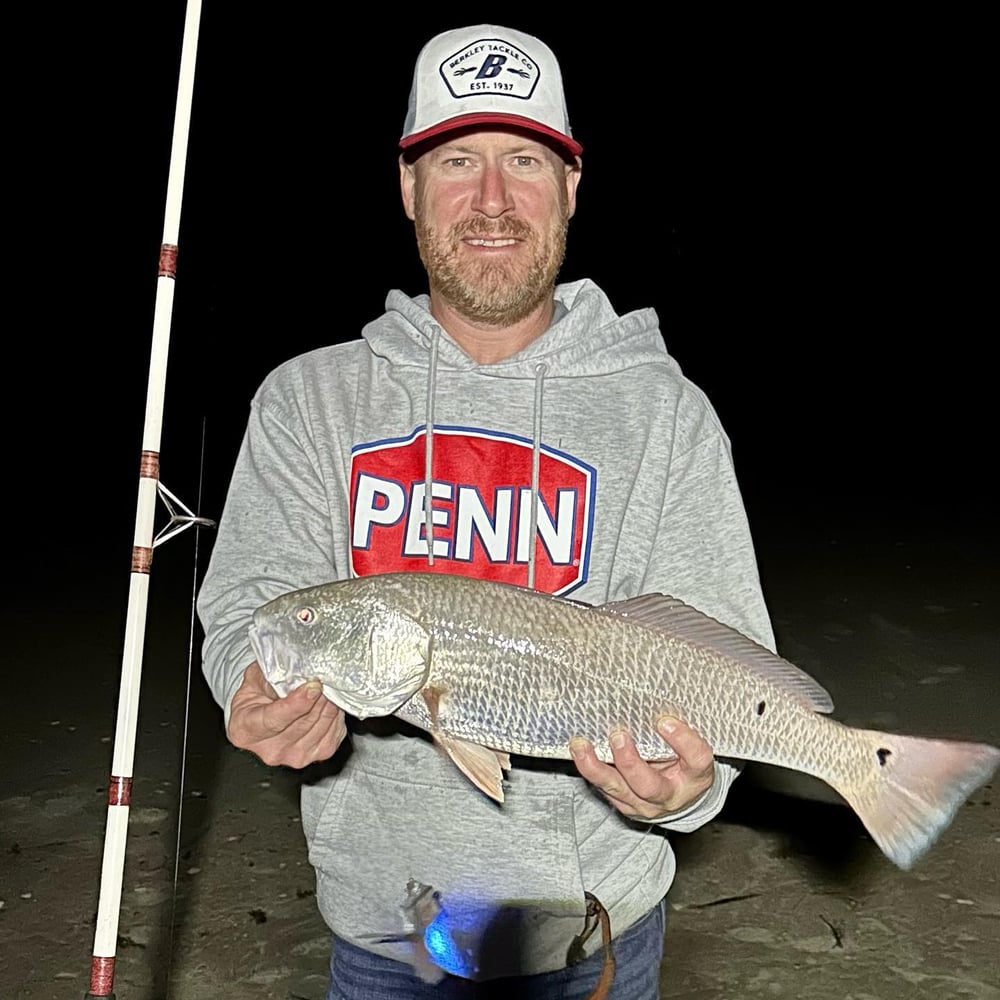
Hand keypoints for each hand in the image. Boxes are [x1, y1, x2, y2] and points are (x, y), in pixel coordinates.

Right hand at [227, 662, 346, 767]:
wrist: (261, 715)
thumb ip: (273, 674)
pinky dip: (336, 716)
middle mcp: (270, 749)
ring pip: (322, 727)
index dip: (298, 702)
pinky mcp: (316, 756)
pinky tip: (330, 703)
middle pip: (304, 723)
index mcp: (247, 729)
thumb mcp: (255, 677)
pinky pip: (335, 733)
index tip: (313, 685)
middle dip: (319, 697)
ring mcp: (294, 756)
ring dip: (329, 704)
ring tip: (327, 688)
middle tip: (324, 678)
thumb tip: (298, 672)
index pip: (276, 719)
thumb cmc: (256, 695)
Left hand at [569, 716, 715, 819]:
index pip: (696, 759)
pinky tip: (579, 752)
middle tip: (618, 736)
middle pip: (648, 785)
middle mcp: (670, 795)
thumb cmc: (686, 765)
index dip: (683, 740)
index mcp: (695, 776)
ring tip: (581, 746)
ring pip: (617, 789)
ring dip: (596, 767)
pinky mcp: (624, 805)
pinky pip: (604, 789)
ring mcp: (644, 804)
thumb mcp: (693, 748)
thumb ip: (680, 731)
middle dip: (629, 761)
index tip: (665, 721)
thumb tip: (655, 704)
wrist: (682, 799)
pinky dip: (590, 770)